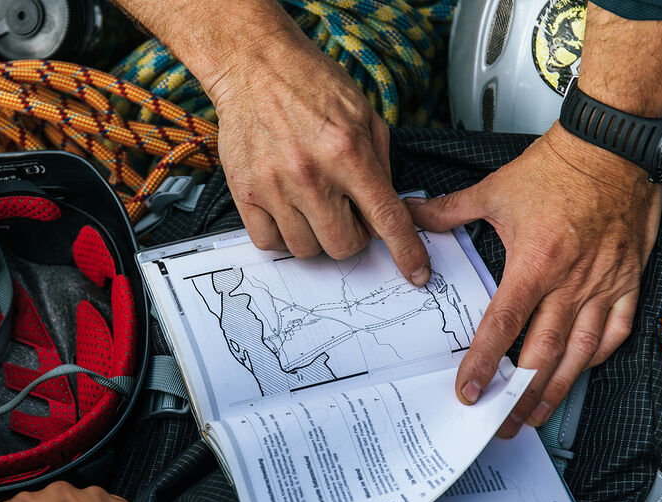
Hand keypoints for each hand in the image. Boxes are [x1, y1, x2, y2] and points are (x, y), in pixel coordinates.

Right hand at [208, 33, 431, 284]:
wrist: (255, 67)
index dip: (406, 252)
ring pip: (305, 249)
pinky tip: (287, 211)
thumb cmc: (310, 84)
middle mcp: (311, 174)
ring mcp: (274, 186)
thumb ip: (379, 164)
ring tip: (312, 206)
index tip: (416, 274)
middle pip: (343, 246)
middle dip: (352, 236)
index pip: (386, 218)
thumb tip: (387, 208)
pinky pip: (268, 242)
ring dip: (316, 236)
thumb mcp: (364, 114)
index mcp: (348, 152)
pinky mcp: (245, 192)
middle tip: (346, 213)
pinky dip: (282, 235)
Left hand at [408, 123, 661, 437]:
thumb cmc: (560, 167)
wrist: (612, 147)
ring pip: (580, 352)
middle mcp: (572, 281)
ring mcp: (604, 284)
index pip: (503, 325)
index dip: (484, 363)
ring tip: (536, 413)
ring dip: (557, 389)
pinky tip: (579, 371)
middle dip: (520, 394)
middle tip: (501, 421)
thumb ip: (448, 212)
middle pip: (543, 354)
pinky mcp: (627, 280)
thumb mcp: (494, 190)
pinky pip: (616, 331)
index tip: (469, 391)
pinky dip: (596, 357)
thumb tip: (410, 217)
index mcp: (536, 261)